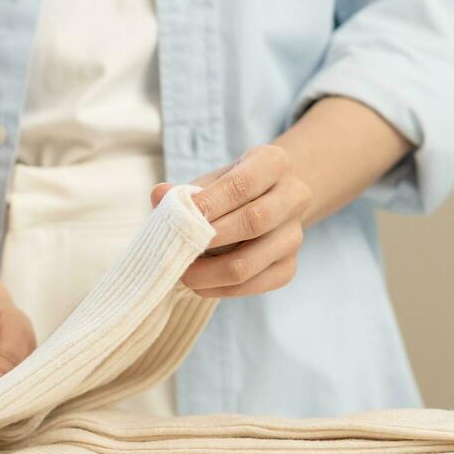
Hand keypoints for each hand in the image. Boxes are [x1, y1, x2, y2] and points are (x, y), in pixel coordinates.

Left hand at [150, 144, 312, 297]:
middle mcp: (294, 197)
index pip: (243, 184)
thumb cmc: (229, 191)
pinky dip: (221, 289)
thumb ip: (184, 191)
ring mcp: (294, 236)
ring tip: (183, 273)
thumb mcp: (210, 181)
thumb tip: (159, 196)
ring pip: (250, 262)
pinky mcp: (289, 267)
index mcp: (274, 163)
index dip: (209, 203)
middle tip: (176, 251)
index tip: (179, 218)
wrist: (267, 203)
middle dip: (208, 240)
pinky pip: (253, 285)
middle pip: (253, 222)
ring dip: (209, 273)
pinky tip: (201, 284)